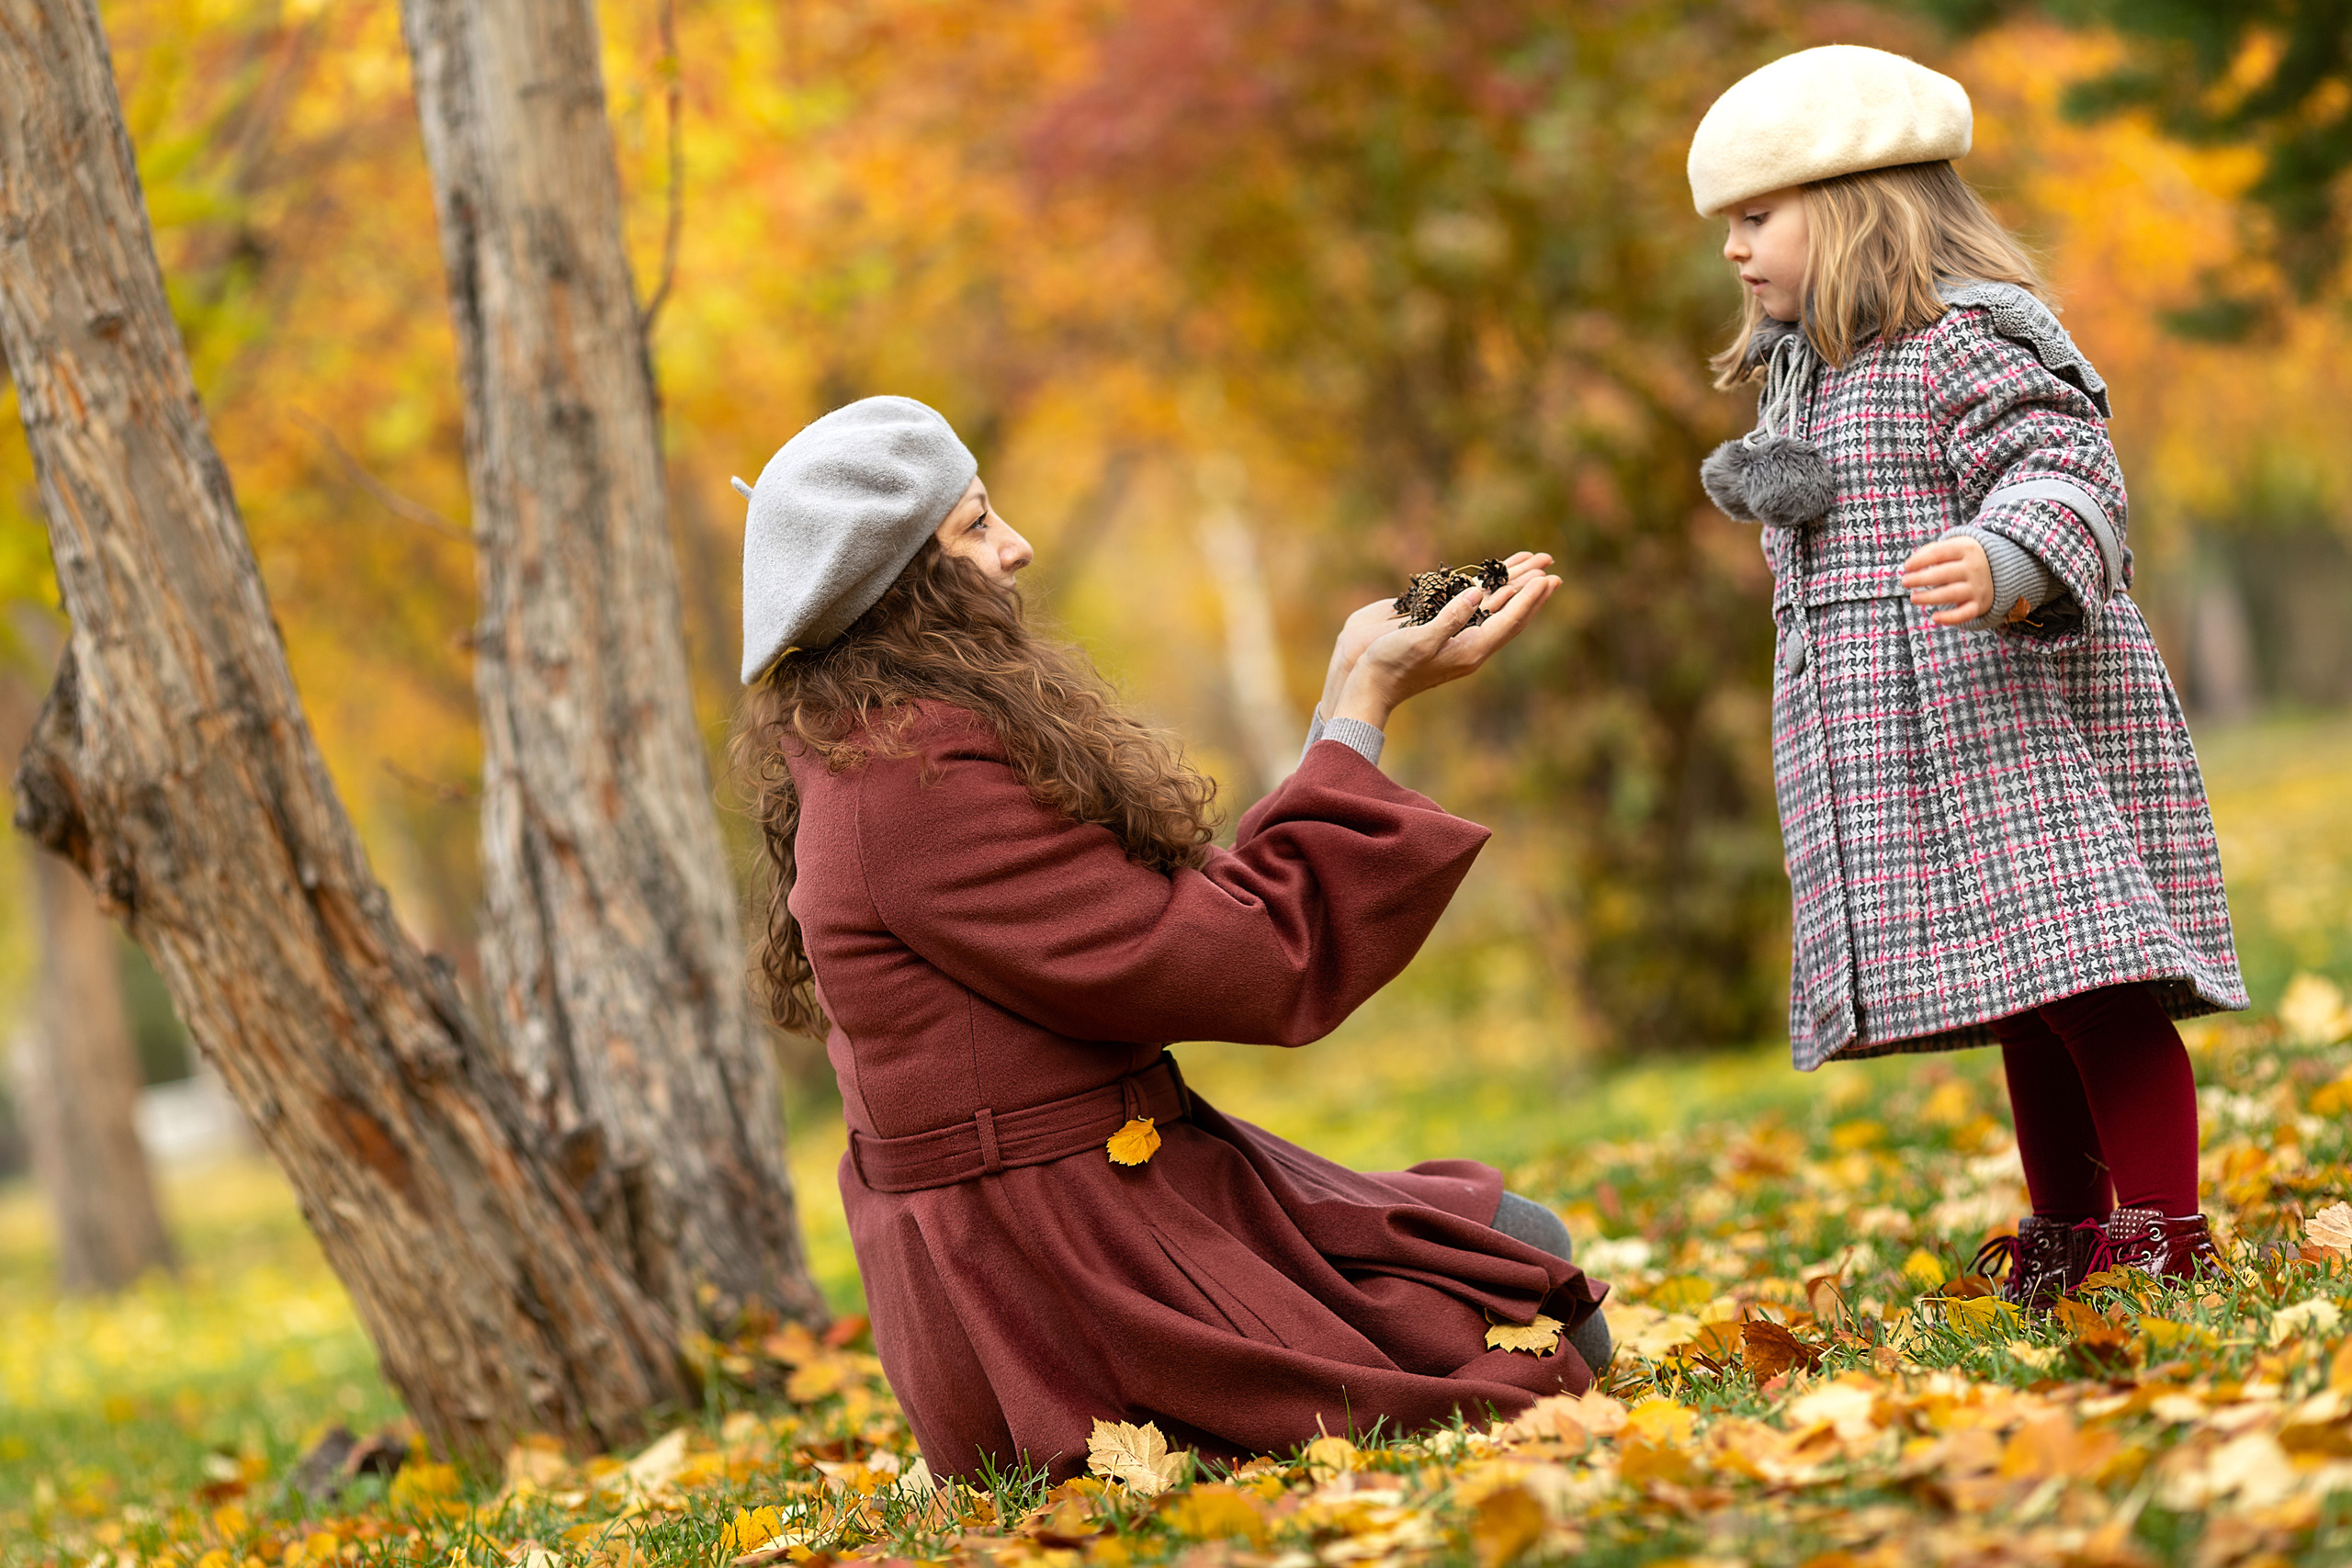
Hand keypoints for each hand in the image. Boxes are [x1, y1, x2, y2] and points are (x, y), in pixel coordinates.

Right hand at [1330, 568, 1559, 729]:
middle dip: (1531, 593)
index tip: (1546, 578)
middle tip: (1552, 570)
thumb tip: (1475, 593)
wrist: (1370, 687)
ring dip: (1515, 591)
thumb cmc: (1390, 665)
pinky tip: (1494, 586)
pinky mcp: (1447, 638)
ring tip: (1533, 573)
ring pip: (1496, 613)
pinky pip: (1478, 613)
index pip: (1509, 620)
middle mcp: (1471, 646)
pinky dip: (1491, 595)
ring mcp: (1460, 642)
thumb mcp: (1419, 640)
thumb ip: (1449, 617)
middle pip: (1511, 616)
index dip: (1528, 598)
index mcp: (1470, 650)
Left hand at [1900, 537, 1994, 626]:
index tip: (1907, 567)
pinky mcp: (1979, 604)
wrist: (1997, 571)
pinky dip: (1951, 618)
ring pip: (1951, 594)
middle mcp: (1974, 567)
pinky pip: (1965, 613)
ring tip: (1913, 598)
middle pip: (1944, 574)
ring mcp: (1978, 587)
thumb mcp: (1953, 547)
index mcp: (1967, 548)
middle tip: (1905, 582)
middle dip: (1921, 578)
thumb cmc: (1962, 558)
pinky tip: (1935, 617)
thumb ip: (1931, 551)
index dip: (1921, 560)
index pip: (1940, 553)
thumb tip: (1911, 564)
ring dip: (1929, 597)